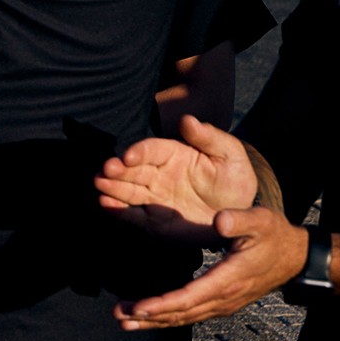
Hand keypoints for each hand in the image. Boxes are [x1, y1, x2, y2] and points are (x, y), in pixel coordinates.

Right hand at [95, 115, 261, 243]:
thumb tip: (187, 119)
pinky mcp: (153, 221)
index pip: (150, 149)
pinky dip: (118, 210)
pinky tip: (106, 204)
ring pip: (128, 190)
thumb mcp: (229, 153)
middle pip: (132, 170)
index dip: (138, 151)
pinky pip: (133, 215)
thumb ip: (209, 136)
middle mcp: (158, 174)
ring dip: (111, 187)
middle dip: (117, 169)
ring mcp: (154, 197)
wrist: (240, 214)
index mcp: (173, 154)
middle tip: (106, 170)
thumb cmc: (234, 178)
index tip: (128, 156)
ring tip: (99, 184)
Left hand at [114, 206, 309, 329]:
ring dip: (154, 320)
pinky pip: (191, 313)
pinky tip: (149, 317)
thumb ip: (240, 220)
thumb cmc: (275, 236)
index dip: (163, 304)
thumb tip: (219, 221)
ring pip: (185, 317)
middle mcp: (224, 297)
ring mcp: (223, 303)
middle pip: (182, 313)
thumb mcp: (261, 222)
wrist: (294, 257)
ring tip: (125, 321)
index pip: (190, 297)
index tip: (139, 307)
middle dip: (150, 317)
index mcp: (229, 278)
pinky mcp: (221, 302)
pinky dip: (168, 317)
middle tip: (119, 317)